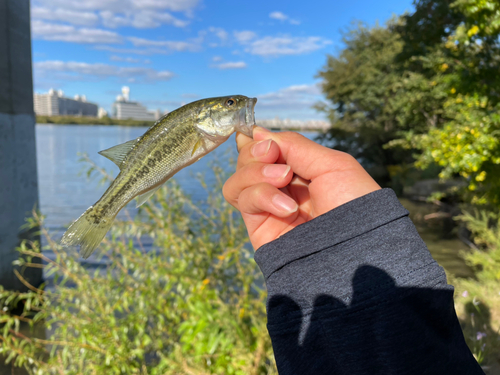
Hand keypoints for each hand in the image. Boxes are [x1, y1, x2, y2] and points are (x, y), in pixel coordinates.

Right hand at [223, 127, 380, 249]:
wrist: (357, 249)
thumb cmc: (353, 204)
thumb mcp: (331, 164)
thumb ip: (294, 145)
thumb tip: (256, 132)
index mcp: (300, 172)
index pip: (265, 149)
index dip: (260, 142)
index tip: (271, 144)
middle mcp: (281, 189)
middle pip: (246, 161)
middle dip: (256, 154)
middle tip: (276, 158)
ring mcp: (269, 209)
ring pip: (237, 180)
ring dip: (255, 173)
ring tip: (283, 179)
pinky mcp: (259, 227)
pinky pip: (242, 200)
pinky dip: (261, 195)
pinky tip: (286, 208)